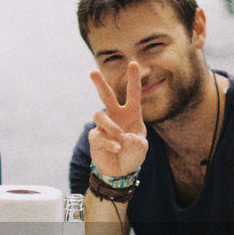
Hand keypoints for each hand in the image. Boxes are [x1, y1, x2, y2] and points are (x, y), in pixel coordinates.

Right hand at [88, 61, 148, 177]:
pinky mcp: (95, 136)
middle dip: (99, 83)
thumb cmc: (133, 155)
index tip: (133, 63)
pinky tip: (117, 149)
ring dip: (111, 127)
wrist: (119, 171)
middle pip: (106, 95)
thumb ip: (137, 143)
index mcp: (132, 114)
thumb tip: (124, 137)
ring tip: (121, 140)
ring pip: (100, 115)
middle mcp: (116, 116)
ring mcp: (104, 125)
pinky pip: (98, 134)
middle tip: (92, 72)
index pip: (133, 93)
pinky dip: (109, 142)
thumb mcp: (141, 149)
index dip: (133, 78)